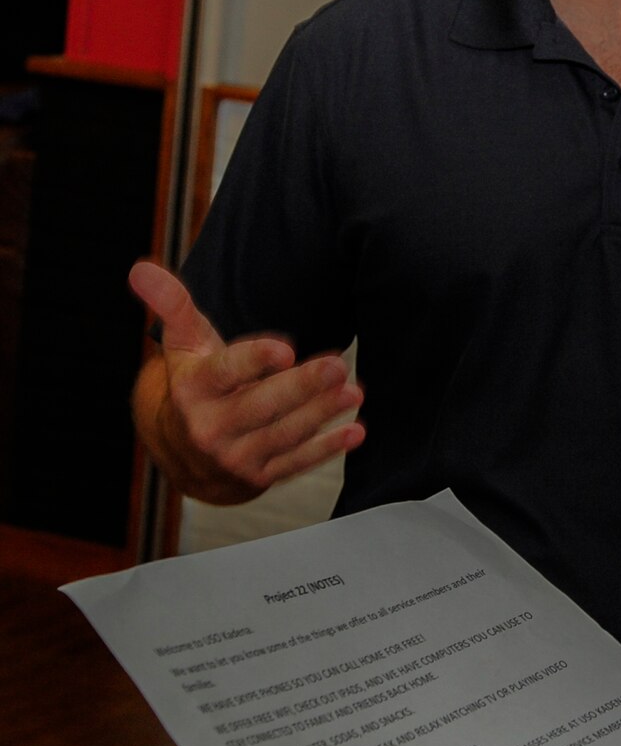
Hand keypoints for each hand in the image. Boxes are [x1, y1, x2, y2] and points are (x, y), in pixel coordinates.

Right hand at [129, 260, 363, 503]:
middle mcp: (209, 428)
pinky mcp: (258, 476)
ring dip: (321, 414)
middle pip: (260, 407)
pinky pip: (295, 463)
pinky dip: (326, 449)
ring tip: (354, 391)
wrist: (184, 450)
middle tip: (338, 365)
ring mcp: (234, 456)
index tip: (286, 349)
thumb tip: (140, 268)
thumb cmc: (196, 382)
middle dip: (301, 387)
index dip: (254, 361)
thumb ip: (172, 305)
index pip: (224, 373)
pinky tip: (356, 431)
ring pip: (283, 435)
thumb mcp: (184, 344)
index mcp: (193, 390)